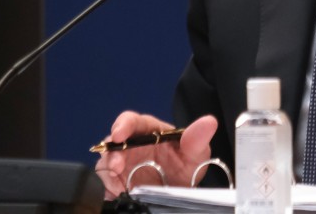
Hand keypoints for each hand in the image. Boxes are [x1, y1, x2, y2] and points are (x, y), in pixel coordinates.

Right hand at [94, 112, 217, 198]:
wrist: (182, 193)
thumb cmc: (187, 167)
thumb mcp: (196, 154)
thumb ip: (198, 139)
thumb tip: (209, 121)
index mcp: (149, 132)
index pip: (132, 121)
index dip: (123, 124)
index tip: (119, 133)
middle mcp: (132, 146)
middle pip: (112, 143)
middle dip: (111, 153)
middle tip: (116, 165)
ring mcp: (122, 165)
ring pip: (106, 164)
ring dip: (108, 173)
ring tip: (119, 183)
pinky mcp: (117, 183)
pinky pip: (106, 184)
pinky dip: (109, 188)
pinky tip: (119, 192)